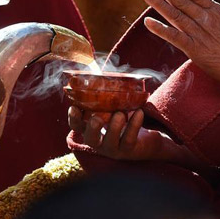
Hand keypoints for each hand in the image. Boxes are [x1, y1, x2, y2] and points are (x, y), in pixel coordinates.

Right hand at [67, 106, 203, 168]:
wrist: (146, 141)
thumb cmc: (125, 118)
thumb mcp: (113, 106)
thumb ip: (104, 93)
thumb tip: (96, 67)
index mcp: (92, 129)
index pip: (77, 126)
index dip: (73, 118)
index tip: (74, 107)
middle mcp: (100, 142)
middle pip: (90, 139)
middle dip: (92, 127)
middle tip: (97, 117)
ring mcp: (114, 149)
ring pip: (110, 142)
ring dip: (114, 127)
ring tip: (120, 113)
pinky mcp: (129, 151)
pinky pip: (129, 140)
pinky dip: (134, 125)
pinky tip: (139, 112)